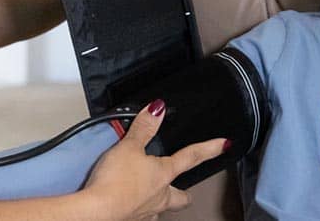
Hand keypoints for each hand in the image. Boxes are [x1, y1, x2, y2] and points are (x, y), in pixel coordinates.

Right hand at [83, 100, 226, 219]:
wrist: (95, 212)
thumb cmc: (114, 183)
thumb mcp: (128, 147)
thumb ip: (143, 128)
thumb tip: (157, 108)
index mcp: (163, 174)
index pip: (191, 157)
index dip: (209, 149)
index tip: (223, 144)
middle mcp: (159, 197)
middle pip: (181, 198)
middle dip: (183, 193)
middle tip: (183, 189)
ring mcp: (145, 213)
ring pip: (160, 210)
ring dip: (157, 203)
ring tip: (148, 195)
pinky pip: (139, 217)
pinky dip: (135, 211)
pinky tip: (127, 206)